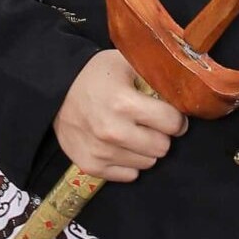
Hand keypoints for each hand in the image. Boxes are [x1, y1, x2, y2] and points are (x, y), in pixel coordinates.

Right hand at [53, 49, 188, 181]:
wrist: (55, 91)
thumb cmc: (95, 74)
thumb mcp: (125, 62)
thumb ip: (154, 75)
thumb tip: (183, 88)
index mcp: (124, 103)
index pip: (172, 123)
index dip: (176, 117)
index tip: (170, 113)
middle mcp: (113, 131)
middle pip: (162, 147)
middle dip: (161, 134)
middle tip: (150, 123)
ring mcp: (101, 152)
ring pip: (147, 163)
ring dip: (145, 148)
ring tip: (133, 131)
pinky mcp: (91, 166)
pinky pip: (129, 175)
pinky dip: (129, 162)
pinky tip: (120, 145)